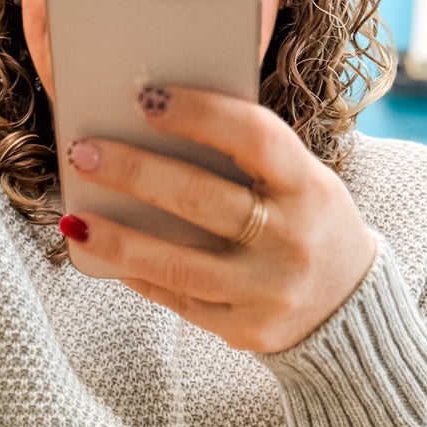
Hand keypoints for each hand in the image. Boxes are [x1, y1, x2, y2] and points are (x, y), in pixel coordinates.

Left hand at [58, 86, 377, 353]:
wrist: (351, 311)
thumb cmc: (310, 224)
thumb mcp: (303, 183)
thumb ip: (247, 159)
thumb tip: (155, 125)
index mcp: (311, 188)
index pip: (254, 137)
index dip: (200, 113)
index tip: (146, 97)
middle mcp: (292, 241)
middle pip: (200, 199)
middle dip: (134, 172)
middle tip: (85, 152)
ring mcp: (267, 292)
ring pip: (176, 262)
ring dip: (116, 237)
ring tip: (75, 217)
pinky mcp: (245, 330)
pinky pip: (178, 298)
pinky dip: (138, 273)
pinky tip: (104, 253)